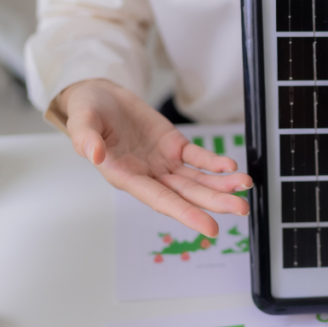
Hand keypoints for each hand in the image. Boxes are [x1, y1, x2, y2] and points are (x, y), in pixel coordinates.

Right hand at [56, 79, 251, 236]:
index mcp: (126, 177)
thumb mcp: (82, 122)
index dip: (186, 214)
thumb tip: (93, 154)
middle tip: (241, 208)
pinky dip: (214, 163)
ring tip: (245, 185)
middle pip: (187, 195)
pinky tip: (230, 166)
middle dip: (215, 202)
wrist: (100, 98)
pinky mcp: (174, 147)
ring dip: (221, 185)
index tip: (210, 228)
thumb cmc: (88, 113)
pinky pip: (197, 159)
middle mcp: (148, 176)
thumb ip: (86, 139)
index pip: (161, 201)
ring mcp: (163, 163)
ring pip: (197, 180)